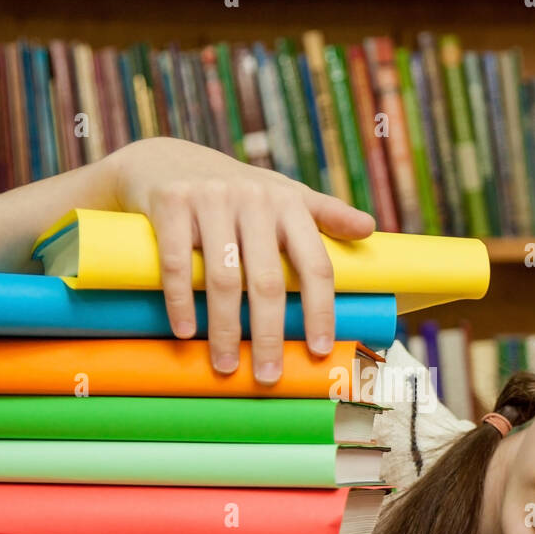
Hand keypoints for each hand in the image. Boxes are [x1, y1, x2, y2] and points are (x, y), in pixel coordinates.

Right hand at [107, 137, 375, 383]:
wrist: (164, 158)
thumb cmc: (234, 189)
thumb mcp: (282, 195)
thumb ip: (324, 213)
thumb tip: (370, 229)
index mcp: (288, 203)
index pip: (314, 265)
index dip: (321, 311)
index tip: (320, 350)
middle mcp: (254, 198)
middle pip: (268, 281)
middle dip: (269, 334)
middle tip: (269, 375)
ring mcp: (211, 198)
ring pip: (223, 279)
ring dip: (224, 329)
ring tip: (225, 366)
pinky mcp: (171, 201)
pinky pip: (178, 263)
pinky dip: (181, 302)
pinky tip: (184, 332)